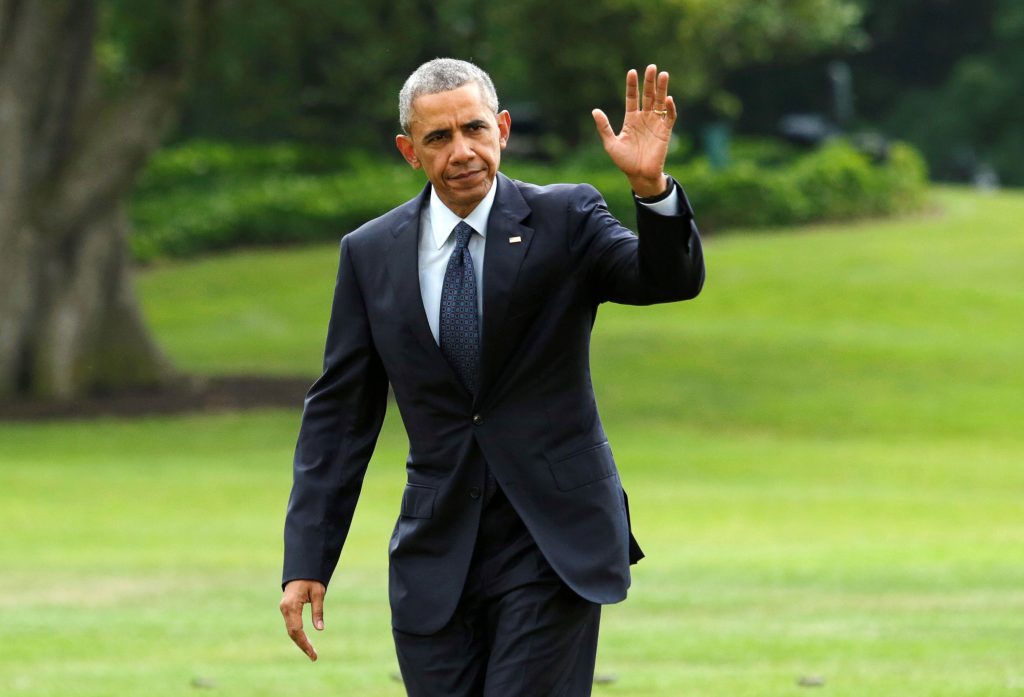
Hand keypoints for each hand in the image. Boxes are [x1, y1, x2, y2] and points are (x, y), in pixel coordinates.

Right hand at [279, 579, 325, 661]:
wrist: (301, 569)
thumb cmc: (311, 579)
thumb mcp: (318, 593)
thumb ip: (318, 611)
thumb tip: (320, 629)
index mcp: (291, 606)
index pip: (296, 630)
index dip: (304, 643)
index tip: (313, 653)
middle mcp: (285, 609)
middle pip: (292, 633)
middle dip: (302, 645)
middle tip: (314, 656)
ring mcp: (284, 609)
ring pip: (291, 630)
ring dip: (300, 641)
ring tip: (311, 652)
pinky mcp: (286, 609)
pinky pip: (291, 625)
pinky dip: (298, 634)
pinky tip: (305, 641)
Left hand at [592, 64, 676, 197]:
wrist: (639, 175)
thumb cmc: (624, 162)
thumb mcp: (611, 144)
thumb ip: (604, 127)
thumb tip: (595, 110)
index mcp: (631, 119)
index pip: (632, 98)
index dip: (632, 86)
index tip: (631, 72)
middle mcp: (644, 118)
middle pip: (648, 96)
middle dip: (649, 82)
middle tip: (651, 67)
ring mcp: (655, 124)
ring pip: (660, 102)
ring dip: (662, 89)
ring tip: (663, 74)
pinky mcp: (665, 131)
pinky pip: (669, 117)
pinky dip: (669, 108)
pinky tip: (668, 98)